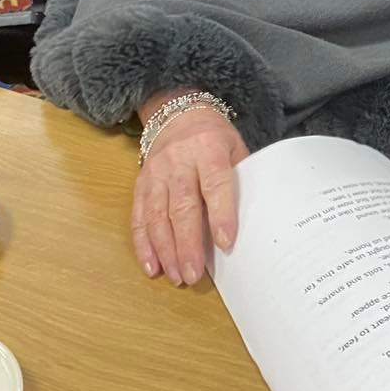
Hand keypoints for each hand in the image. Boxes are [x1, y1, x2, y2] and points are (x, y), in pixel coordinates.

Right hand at [131, 94, 248, 285]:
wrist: (177, 114)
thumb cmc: (215, 138)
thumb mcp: (236, 148)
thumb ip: (239, 178)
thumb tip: (252, 220)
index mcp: (209, 150)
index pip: (216, 185)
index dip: (221, 215)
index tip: (226, 244)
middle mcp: (179, 162)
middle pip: (182, 206)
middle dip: (188, 244)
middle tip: (194, 275)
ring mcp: (156, 173)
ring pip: (156, 215)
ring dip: (165, 250)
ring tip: (177, 276)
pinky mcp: (140, 184)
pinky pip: (138, 216)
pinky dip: (143, 244)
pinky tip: (152, 265)